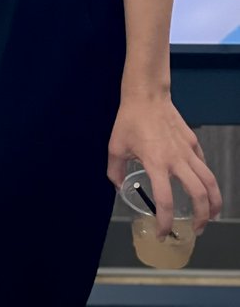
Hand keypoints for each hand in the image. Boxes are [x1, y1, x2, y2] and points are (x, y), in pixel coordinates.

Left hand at [107, 94, 221, 238]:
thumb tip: (118, 186)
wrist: (146, 95)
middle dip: (201, 218)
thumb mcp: (115, 146)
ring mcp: (188, 151)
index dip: (165, 222)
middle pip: (199, 195)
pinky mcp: (193, 142)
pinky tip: (201, 187)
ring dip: (213, 203)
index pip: (166, 201)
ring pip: (209, 181)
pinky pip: (204, 165)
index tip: (163, 232)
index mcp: (156, 164)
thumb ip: (115, 170)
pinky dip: (206, 180)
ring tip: (210, 216)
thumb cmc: (129, 120)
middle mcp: (176, 160)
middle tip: (195, 230)